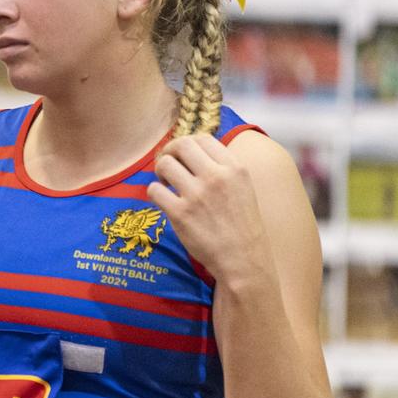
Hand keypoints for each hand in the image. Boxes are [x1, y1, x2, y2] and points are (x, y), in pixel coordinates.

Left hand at [147, 134, 271, 284]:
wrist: (243, 260)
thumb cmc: (241, 225)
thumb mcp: (243, 188)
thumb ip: (223, 167)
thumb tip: (194, 149)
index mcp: (235, 168)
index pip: (203, 138)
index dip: (188, 144)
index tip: (183, 156)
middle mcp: (217, 177)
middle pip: (181, 144)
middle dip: (169, 152)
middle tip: (167, 165)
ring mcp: (197, 195)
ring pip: (165, 164)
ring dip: (160, 171)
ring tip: (166, 184)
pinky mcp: (180, 213)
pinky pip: (154, 190)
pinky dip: (154, 192)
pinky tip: (163, 200)